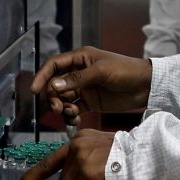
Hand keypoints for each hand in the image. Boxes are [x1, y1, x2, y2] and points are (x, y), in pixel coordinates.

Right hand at [32, 46, 152, 125]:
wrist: (146, 86)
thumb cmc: (126, 71)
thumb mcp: (101, 72)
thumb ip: (77, 79)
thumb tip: (53, 86)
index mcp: (80, 58)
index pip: (54, 65)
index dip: (42, 76)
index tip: (34, 90)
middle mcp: (79, 72)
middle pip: (55, 85)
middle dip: (52, 97)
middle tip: (58, 108)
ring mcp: (84, 88)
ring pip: (62, 98)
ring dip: (61, 107)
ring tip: (70, 114)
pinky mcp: (90, 102)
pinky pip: (73, 109)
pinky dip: (70, 115)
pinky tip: (75, 120)